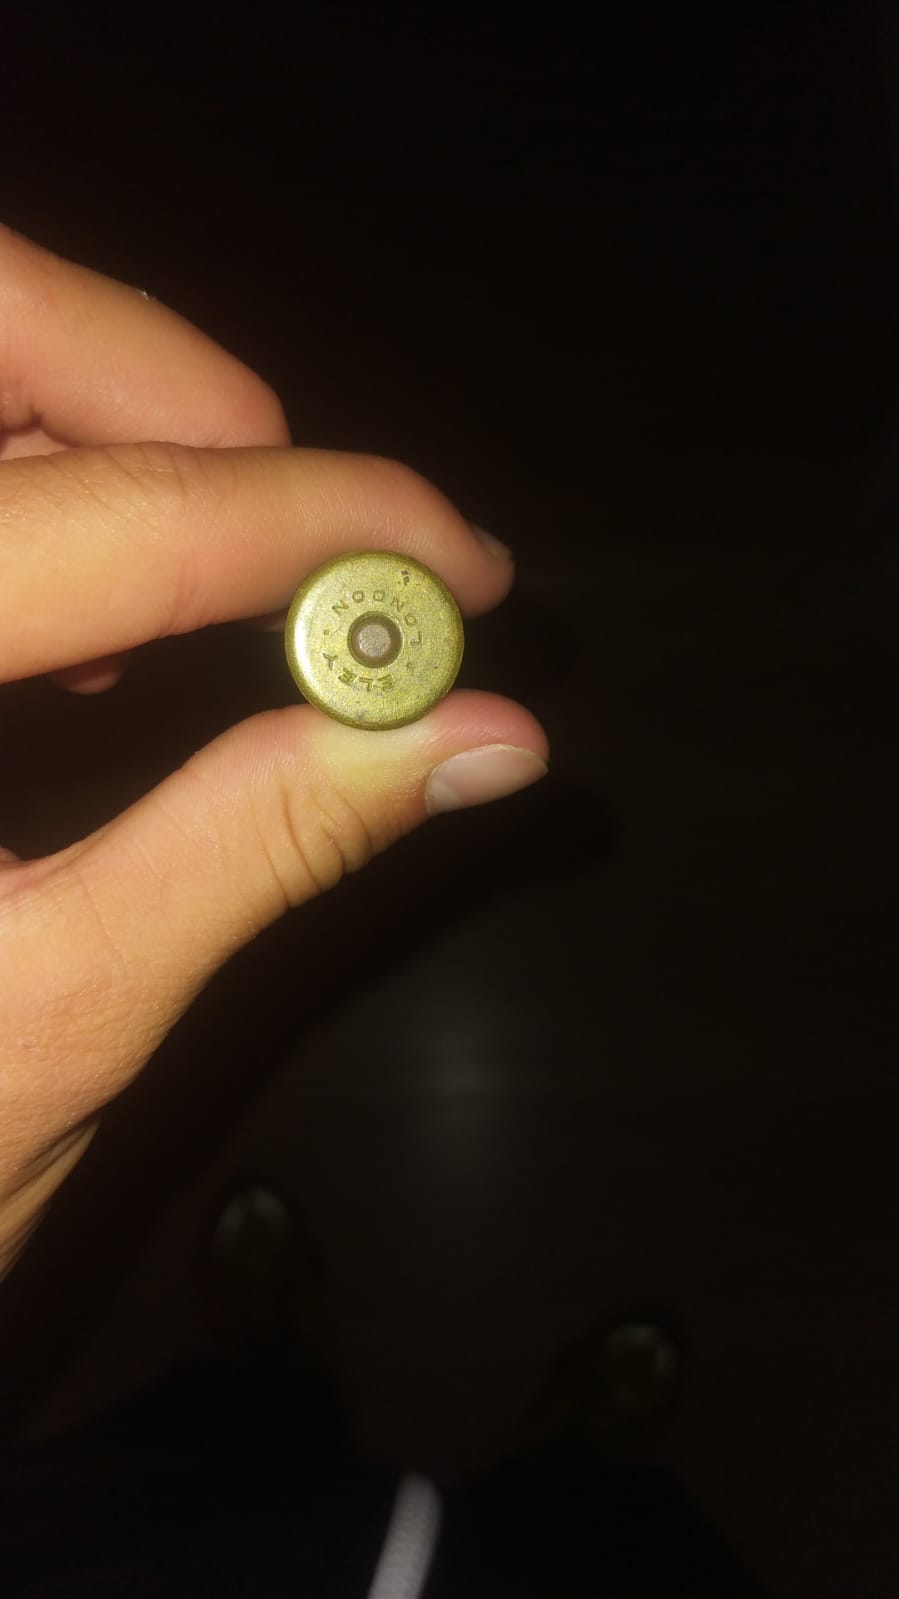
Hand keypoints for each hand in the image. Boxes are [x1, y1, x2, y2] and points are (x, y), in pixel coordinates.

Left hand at [0, 228, 547, 1269]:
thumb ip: (268, 843)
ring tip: (219, 563)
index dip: (320, 518)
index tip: (457, 559)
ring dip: (109, 417)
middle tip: (308, 513)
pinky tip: (85, 608)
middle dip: (176, 388)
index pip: (113, 524)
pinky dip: (35, 474)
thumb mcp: (64, 1015)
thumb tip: (478, 737)